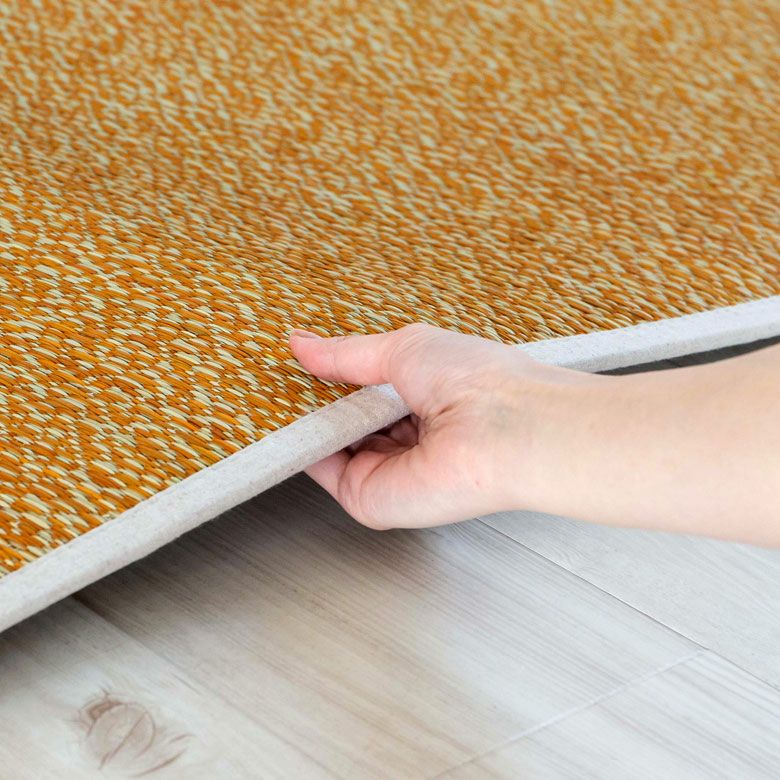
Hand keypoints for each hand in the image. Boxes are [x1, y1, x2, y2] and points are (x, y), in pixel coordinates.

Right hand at [289, 324, 595, 528]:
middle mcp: (406, 436)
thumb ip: (347, 353)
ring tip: (268, 393)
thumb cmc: (477, 381)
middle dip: (311, 401)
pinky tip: (281, 422)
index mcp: (422, 398)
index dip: (331, 378)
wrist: (506, 430)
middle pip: (344, 421)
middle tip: (273, 378)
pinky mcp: (371, 497)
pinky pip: (323, 472)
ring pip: (329, 446)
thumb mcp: (402, 348)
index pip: (364, 392)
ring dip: (301, 422)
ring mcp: (388, 469)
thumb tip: (302, 342)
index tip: (297, 364)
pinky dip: (299, 448)